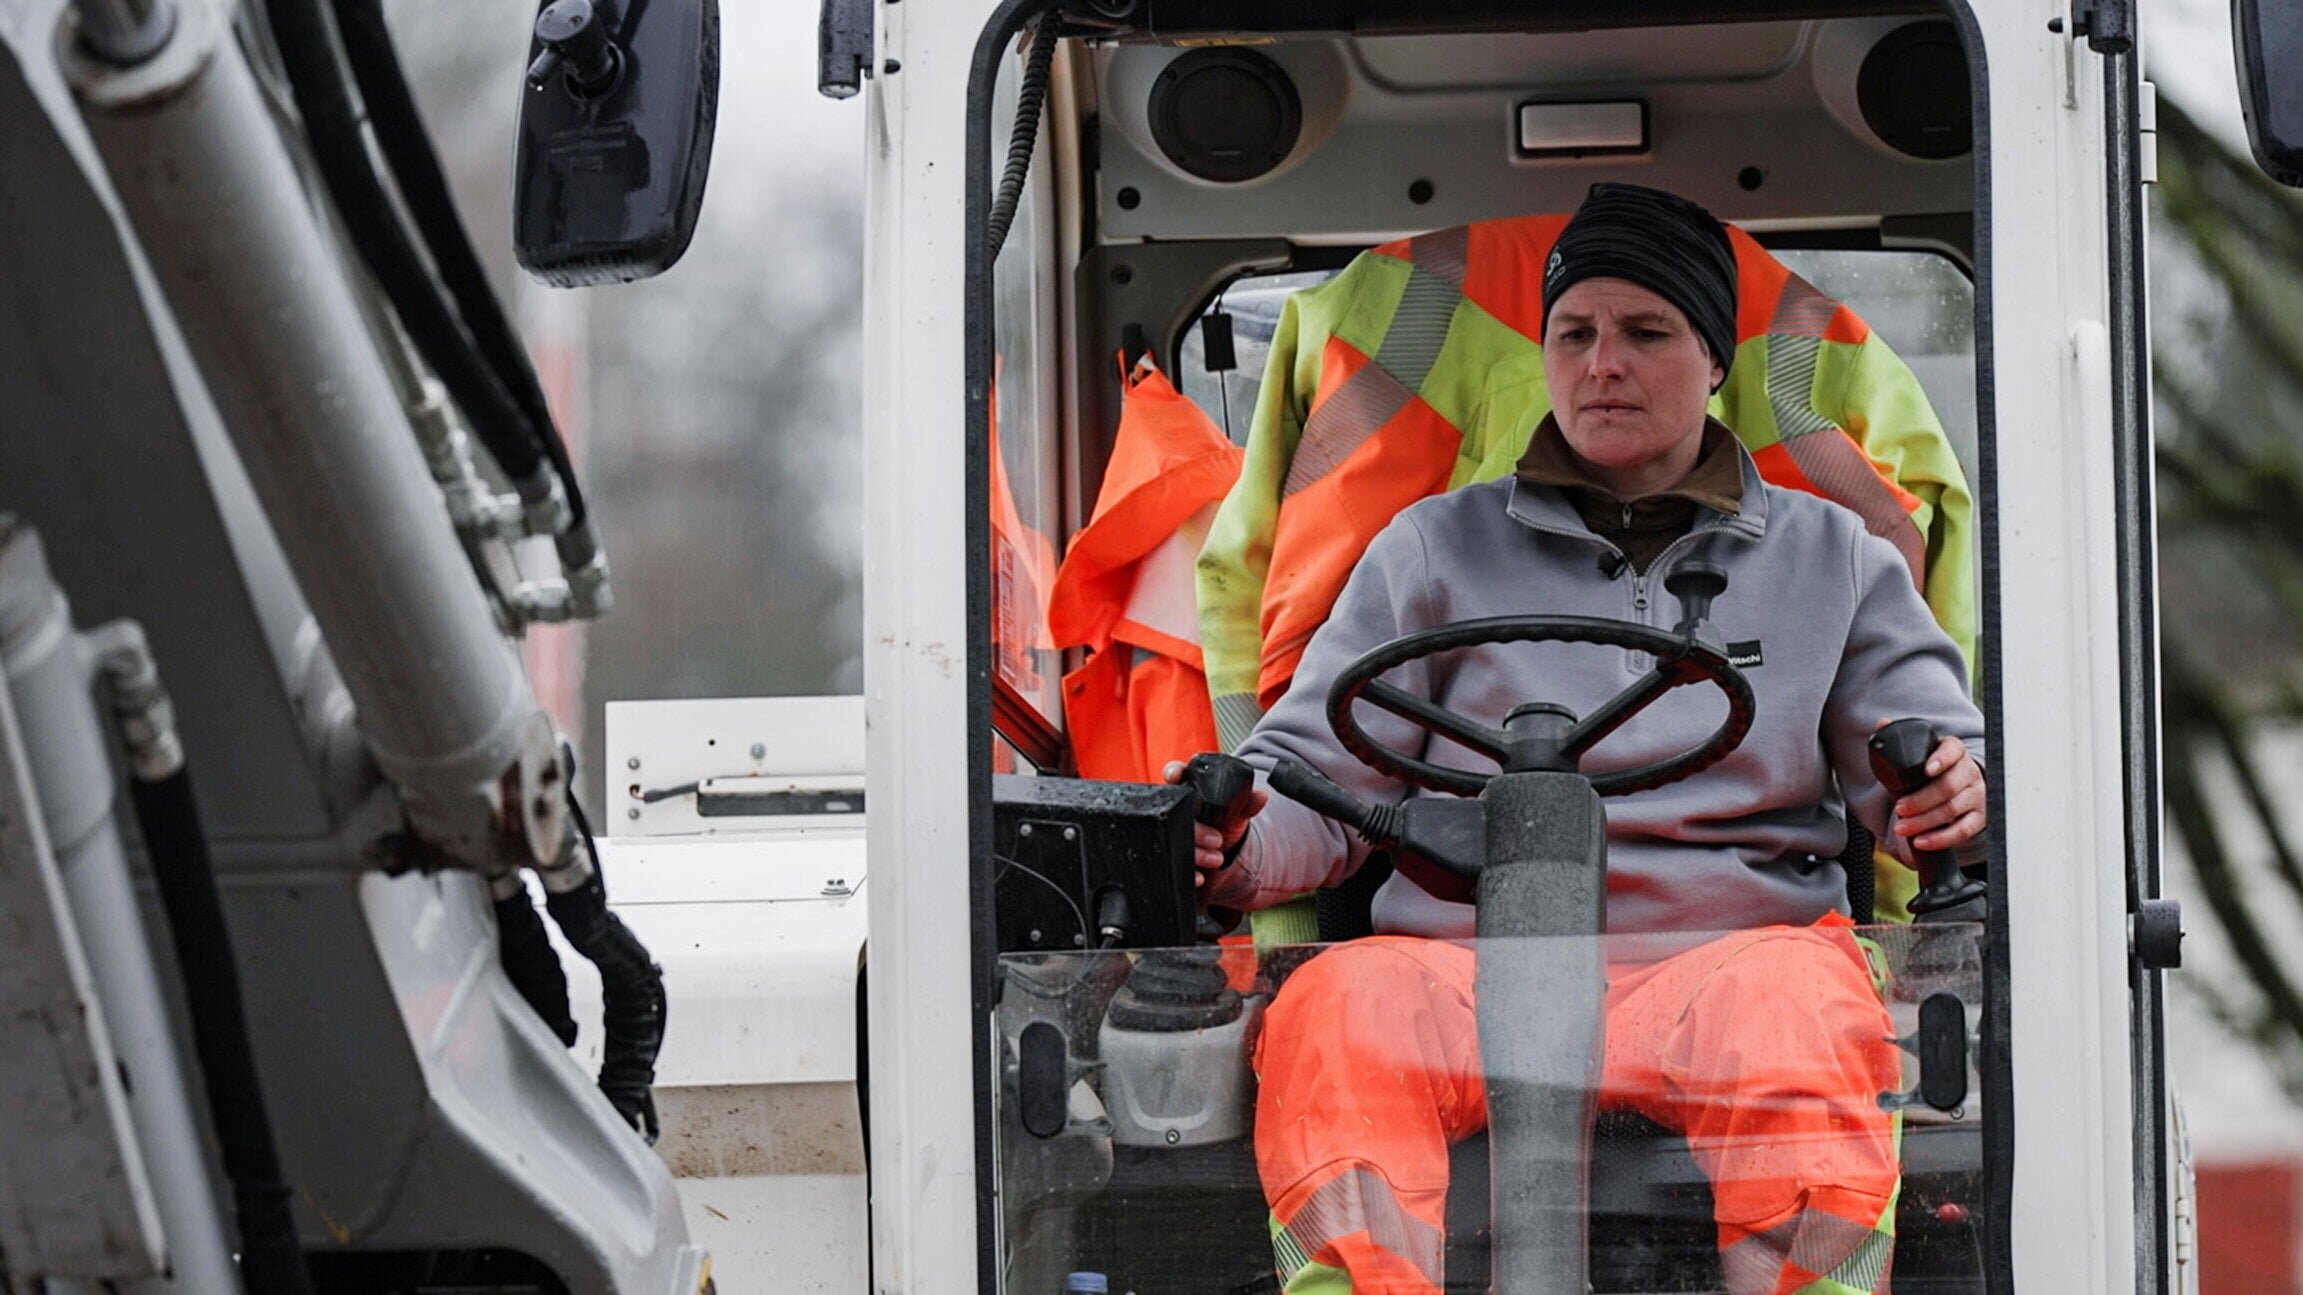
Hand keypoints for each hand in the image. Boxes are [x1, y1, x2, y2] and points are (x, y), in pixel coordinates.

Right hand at [1163, 759, 1266, 891]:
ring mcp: (1172, 833)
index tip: (1176, 775)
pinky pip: (1173, 862)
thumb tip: (1261, 795)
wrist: (1223, 855)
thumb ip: (1248, 804)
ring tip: (1217, 859)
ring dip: (1195, 851)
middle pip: (1175, 814)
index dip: (1173, 772)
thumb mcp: (1237, 814)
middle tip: (1218, 839)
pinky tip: (1199, 877)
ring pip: (1173, 839)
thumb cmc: (1224, 826)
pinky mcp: (1173, 855)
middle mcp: (1176, 811)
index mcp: (1190, 792)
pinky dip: (1188, 872)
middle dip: (1196, 829)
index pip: (1175, 774)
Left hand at [1888, 733, 1984, 852]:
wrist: (1953, 788)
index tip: (1926, 769)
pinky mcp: (1979, 817)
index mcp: (1954, 751)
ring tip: (1902, 827)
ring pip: (1953, 809)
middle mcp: (1969, 772)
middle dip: (1921, 800)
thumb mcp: (1917, 754)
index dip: (1941, 759)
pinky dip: (1941, 838)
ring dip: (1925, 821)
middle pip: (1948, 786)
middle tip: (1899, 809)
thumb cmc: (1930, 771)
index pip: (1952, 751)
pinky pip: (1963, 831)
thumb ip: (1899, 739)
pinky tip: (1922, 841)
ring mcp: (1976, 795)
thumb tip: (1882, 722)